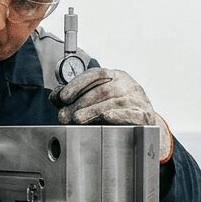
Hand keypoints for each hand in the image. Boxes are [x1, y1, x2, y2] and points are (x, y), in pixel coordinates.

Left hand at [49, 67, 173, 160]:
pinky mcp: (145, 115)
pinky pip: (132, 113)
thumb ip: (75, 98)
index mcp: (115, 76)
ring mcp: (138, 99)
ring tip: (77, 120)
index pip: (96, 74)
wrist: (145, 126)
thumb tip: (55, 96)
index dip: (77, 84)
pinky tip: (106, 117)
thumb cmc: (116, 112)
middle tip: (64, 116)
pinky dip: (118, 115)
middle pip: (103, 90)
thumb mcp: (97, 100)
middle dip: (80, 103)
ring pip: (114, 102)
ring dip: (93, 111)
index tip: (62, 97)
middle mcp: (128, 84)